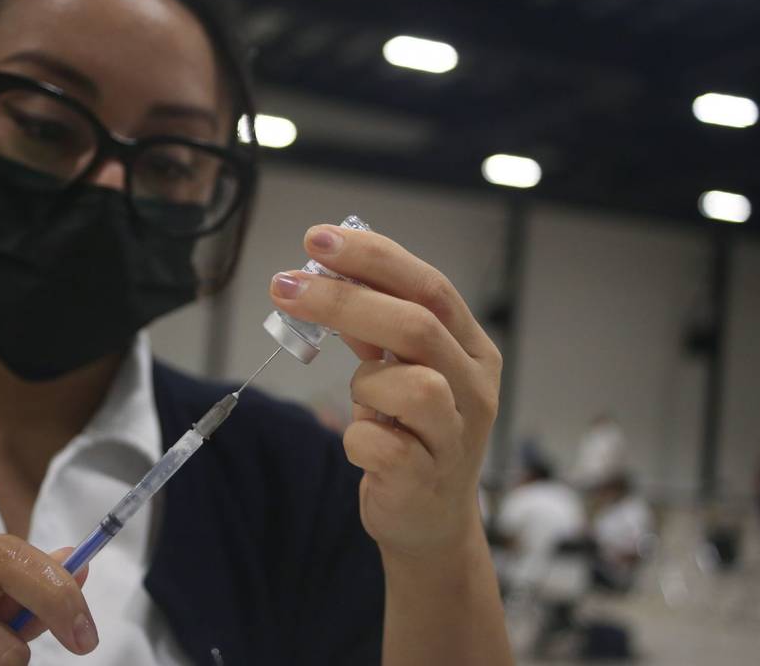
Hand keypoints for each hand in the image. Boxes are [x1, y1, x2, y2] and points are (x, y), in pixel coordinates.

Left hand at [270, 225, 499, 559]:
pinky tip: (365, 444)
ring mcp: (457, 436)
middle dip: (344, 300)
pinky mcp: (427, 478)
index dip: (374, 259)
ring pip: (408, 384)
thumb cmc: (413, 433)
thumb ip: (378, 328)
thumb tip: (332, 275)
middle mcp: (475, 388)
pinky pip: (378, 442)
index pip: (429, 287)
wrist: (429, 520)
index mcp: (471, 350)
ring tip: (364, 402)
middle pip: (416, 326)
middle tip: (285, 285)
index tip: (318, 239)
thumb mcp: (402, 372)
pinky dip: (357, 436)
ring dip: (365, 384)